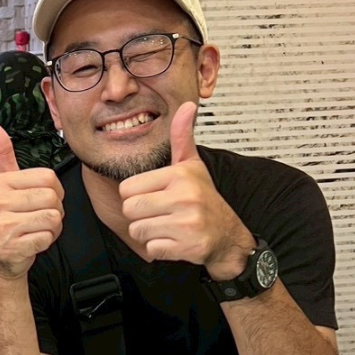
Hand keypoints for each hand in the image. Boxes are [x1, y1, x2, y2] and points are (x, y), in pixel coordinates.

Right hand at [0, 122, 63, 279]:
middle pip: (52, 197)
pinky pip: (47, 237)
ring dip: (52, 227)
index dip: (53, 191)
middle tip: (38, 218)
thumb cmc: (8, 219)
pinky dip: (46, 242)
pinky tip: (31, 241)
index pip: (48, 177)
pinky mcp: (11, 244)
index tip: (38, 200)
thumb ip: (2, 154)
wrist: (0, 258)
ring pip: (52, 217)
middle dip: (54, 211)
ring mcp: (2, 224)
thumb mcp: (4, 184)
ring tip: (35, 229)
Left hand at [118, 101, 254, 278]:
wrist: (228, 237)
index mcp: (180, 175)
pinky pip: (151, 248)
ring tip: (169, 226)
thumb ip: (182, 137)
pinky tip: (175, 240)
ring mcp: (188, 223)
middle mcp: (185, 197)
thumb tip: (186, 106)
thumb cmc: (204, 200)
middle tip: (161, 214)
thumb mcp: (192, 166)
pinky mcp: (188, 247)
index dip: (136, 195)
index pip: (127, 188)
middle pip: (129, 209)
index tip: (156, 196)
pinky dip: (159, 248)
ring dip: (149, 233)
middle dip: (140, 215)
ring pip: (137, 230)